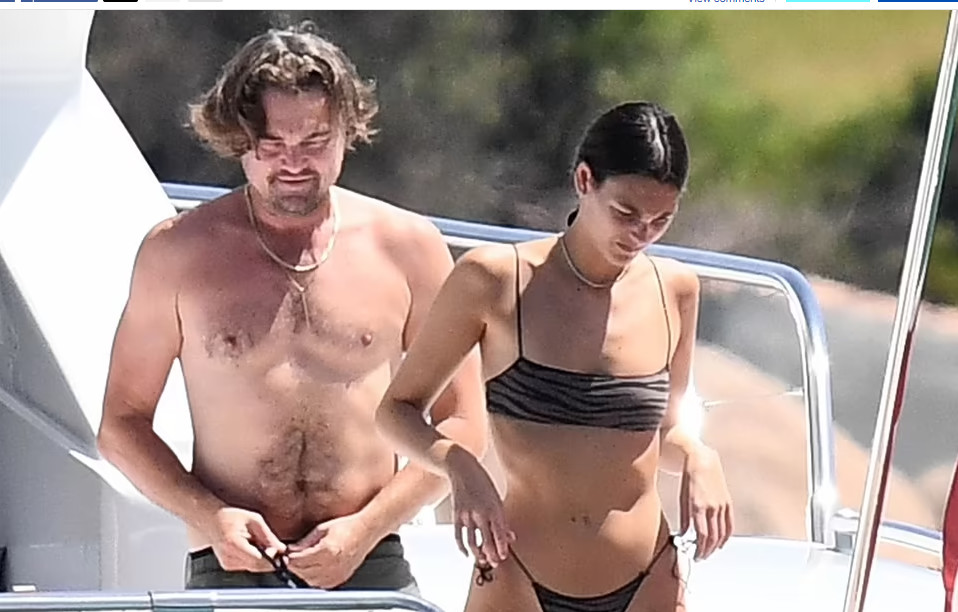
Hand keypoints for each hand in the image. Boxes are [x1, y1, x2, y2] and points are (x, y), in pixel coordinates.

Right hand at [205, 507, 285, 571]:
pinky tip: (250, 547)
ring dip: (261, 558)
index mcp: (234, 545)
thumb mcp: (254, 520)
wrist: (210, 520)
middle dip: (269, 558)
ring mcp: (227, 564)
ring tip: (256, 542)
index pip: (259, 562)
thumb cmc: (230, 517)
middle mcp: (228, 558)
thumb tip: (282, 549)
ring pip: (254, 568)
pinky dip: (253, 558)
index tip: (279, 550)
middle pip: (258, 567)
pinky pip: (247, 566)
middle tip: (270, 544)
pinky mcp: (228, 566)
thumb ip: (268, 536)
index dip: (273, 558)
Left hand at [286, 513, 376, 587]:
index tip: (285, 555)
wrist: (366, 531)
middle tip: (291, 559)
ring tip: (303, 563)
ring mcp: (338, 573)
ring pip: (311, 581)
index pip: (299, 561)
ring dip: (303, 574)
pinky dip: (314, 579)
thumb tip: (291, 550)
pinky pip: (321, 585)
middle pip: (303, 572)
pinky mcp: (341, 578)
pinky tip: (314, 569)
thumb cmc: (347, 527)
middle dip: (294, 566)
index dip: (289, 558)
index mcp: (327, 550)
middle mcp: (333, 564)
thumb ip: (305, 541)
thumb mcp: (322, 529)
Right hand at [447, 448, 513, 566]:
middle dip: (492, 554)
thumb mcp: (496, 498)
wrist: (461, 468)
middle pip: (486, 540)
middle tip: (495, 562)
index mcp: (494, 507)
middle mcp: (481, 512)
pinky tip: (466, 554)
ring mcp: (467, 514)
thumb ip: (502, 519)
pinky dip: (461, 547)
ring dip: (478, 554)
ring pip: (472, 541)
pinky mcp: (456, 515)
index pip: (499, 533)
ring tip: (483, 560)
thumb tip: (510, 536)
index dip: (502, 546)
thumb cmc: (482, 482)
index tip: (504, 555)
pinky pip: (458, 536)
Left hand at [679, 444, 732, 560]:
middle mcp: (712, 507)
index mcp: (699, 506)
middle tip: (701, 557)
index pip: (702, 535)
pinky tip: (721, 542)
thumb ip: (684, 517)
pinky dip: (726, 535)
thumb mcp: (682, 497)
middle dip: (707, 550)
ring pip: (722, 532)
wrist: (702, 459)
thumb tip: (684, 534)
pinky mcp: (727, 502)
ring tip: (709, 552)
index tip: (695, 556)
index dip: (700, 548)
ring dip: (716, 545)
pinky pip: (729, 523)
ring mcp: (722, 505)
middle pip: (712, 537)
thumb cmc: (688, 477)